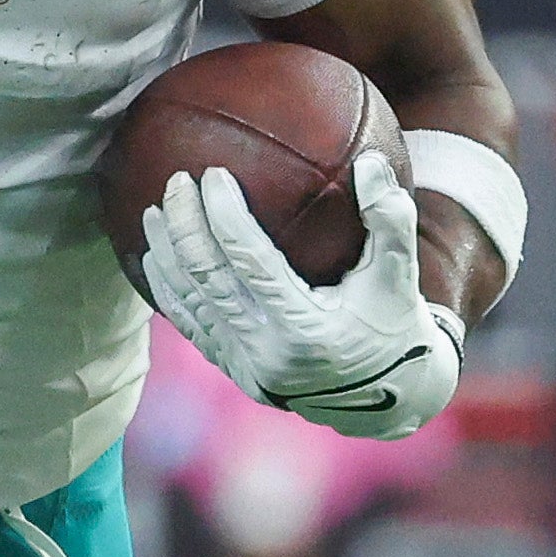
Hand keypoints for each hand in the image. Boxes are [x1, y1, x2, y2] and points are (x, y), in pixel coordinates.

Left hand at [140, 153, 462, 439]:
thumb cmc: (394, 323)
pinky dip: (168, 288)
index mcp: (304, 328)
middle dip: (184, 225)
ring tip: (154, 210)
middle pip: (206, 277)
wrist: (385, 396)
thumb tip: (372, 161)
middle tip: (176, 181)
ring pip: (188, 302)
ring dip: (165, 254)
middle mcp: (266, 352)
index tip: (210, 173)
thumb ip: (391, 219)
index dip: (222, 214)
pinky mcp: (233, 371)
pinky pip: (189, 325)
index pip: (247, 259)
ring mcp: (243, 366)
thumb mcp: (401, 275)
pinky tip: (155, 256)